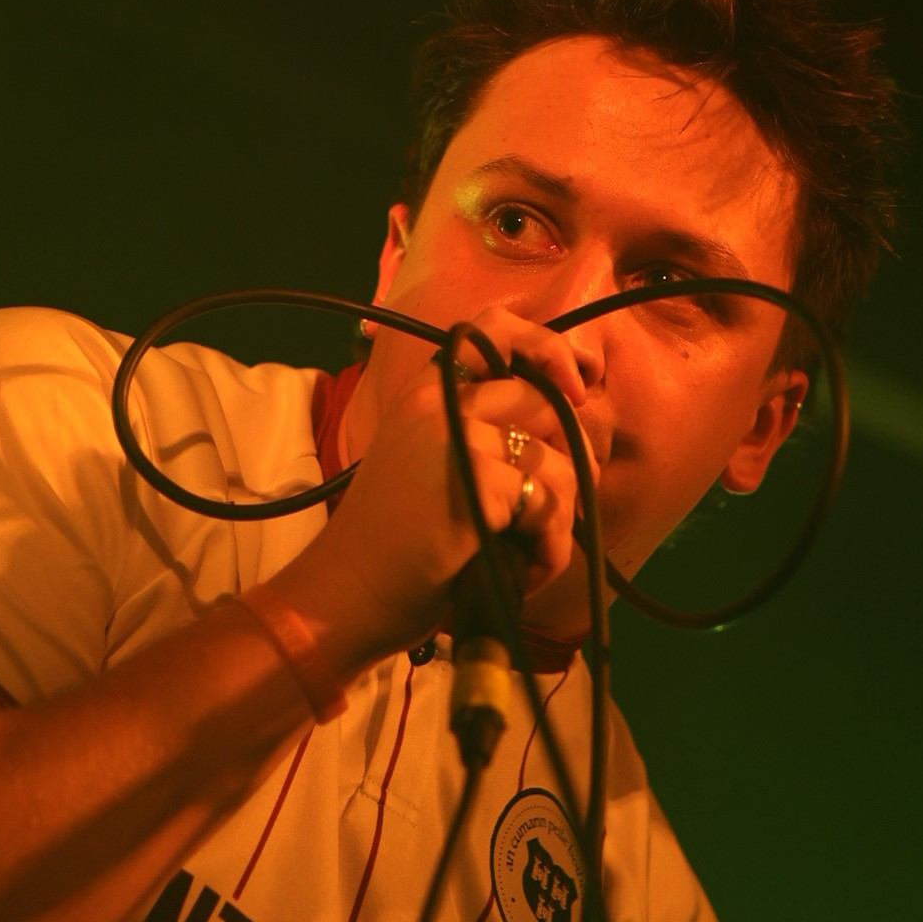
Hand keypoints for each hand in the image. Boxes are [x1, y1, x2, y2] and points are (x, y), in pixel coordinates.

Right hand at [283, 305, 598, 665]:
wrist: (346, 593)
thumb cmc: (391, 542)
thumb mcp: (428, 463)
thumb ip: (480, 433)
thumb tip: (567, 433)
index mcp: (426, 391)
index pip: (495, 328)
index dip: (549, 347)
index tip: (576, 388)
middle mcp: (440, 401)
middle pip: (549, 403)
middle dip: (575, 459)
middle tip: (559, 510)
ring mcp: (457, 437)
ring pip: (560, 462)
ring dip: (562, 518)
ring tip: (535, 555)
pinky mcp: (477, 482)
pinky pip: (550, 505)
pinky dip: (552, 547)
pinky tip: (528, 572)